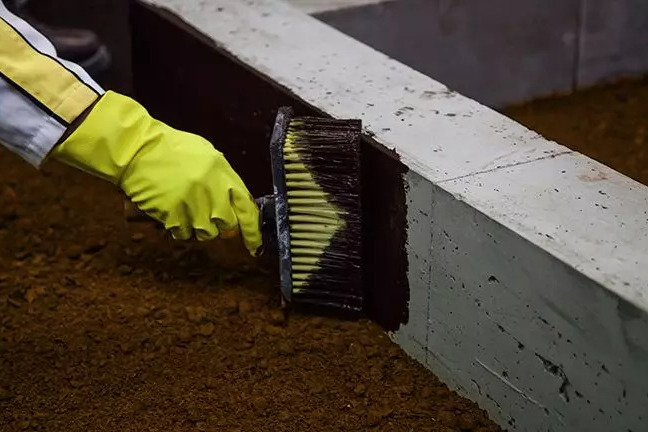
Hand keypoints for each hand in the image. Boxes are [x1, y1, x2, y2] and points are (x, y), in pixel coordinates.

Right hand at [51, 91, 261, 254]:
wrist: (137, 149)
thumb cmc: (172, 150)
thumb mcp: (208, 156)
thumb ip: (224, 180)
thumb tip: (237, 204)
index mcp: (224, 175)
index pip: (248, 210)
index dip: (253, 232)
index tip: (255, 246)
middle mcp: (212, 192)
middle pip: (227, 226)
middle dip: (220, 225)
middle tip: (206, 214)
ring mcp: (193, 205)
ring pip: (206, 233)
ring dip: (197, 226)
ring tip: (185, 208)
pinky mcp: (173, 216)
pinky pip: (183, 234)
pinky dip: (178, 227)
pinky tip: (171, 211)